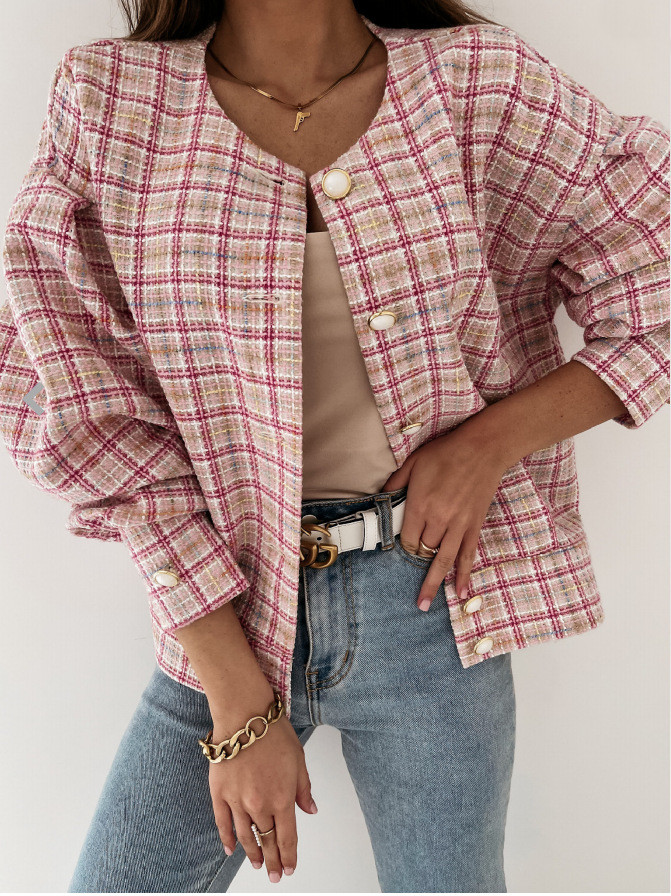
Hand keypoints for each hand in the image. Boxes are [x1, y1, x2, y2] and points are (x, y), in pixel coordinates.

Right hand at [209, 710, 317, 882]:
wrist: (244, 714)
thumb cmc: (273, 732)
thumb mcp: (299, 759)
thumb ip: (303, 788)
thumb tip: (310, 810)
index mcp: (283, 798)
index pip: (287, 838)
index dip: (288, 857)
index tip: (288, 869)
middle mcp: (260, 805)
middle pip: (267, 840)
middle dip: (272, 860)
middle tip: (273, 875)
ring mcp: (237, 801)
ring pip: (245, 835)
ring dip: (251, 852)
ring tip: (256, 863)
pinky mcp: (219, 793)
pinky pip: (222, 823)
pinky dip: (226, 839)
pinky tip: (230, 850)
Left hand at [381, 420, 509, 610]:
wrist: (483, 448)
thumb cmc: (446, 452)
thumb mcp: (413, 463)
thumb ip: (395, 484)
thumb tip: (381, 500)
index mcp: (421, 505)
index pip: (407, 538)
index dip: (404, 545)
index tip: (404, 544)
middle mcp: (439, 519)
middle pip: (423, 550)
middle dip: (417, 559)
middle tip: (411, 570)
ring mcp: (459, 525)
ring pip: (443, 561)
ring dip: (432, 584)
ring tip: (424, 605)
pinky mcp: (474, 526)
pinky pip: (468, 556)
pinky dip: (464, 576)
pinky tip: (460, 593)